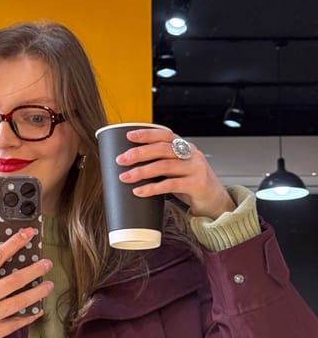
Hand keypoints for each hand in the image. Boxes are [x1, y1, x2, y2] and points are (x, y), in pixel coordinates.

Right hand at [0, 228, 52, 337]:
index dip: (13, 244)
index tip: (27, 235)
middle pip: (12, 281)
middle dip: (33, 270)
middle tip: (47, 263)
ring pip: (18, 302)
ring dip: (37, 293)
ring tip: (49, 285)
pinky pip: (16, 323)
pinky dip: (29, 316)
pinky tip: (39, 309)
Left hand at [116, 127, 234, 218]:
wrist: (216, 203)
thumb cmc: (193, 186)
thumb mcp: (179, 170)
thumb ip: (162, 164)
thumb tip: (131, 166)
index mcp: (185, 147)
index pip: (165, 135)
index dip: (147, 134)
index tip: (129, 136)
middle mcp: (192, 154)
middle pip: (162, 149)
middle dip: (139, 153)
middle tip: (121, 160)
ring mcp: (196, 168)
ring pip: (164, 166)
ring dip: (142, 171)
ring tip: (125, 177)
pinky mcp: (197, 184)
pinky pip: (171, 185)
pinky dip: (152, 188)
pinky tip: (139, 191)